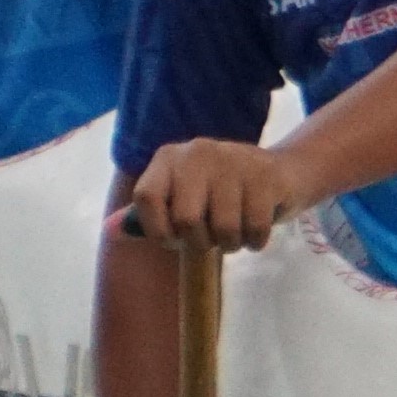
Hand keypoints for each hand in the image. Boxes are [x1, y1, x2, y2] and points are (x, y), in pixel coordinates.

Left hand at [118, 139, 306, 253]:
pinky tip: (255, 230)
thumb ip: (150, 215)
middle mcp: (198, 152)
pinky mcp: (266, 176)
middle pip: (187, 220)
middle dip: (200, 242)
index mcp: (170, 157)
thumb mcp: (184, 197)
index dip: (157, 229)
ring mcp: (234, 161)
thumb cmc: (224, 192)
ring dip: (232, 244)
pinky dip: (255, 241)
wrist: (284, 173)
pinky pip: (254, 228)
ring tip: (236, 234)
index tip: (173, 240)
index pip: (146, 197)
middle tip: (212, 239)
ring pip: (224, 229)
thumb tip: (111, 231)